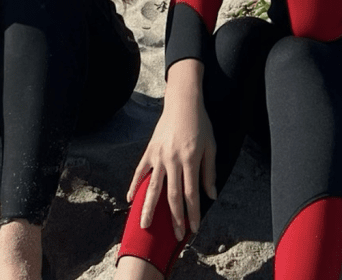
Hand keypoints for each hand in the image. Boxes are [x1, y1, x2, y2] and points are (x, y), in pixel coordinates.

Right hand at [127, 65, 216, 240]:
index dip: (192, 214)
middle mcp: (173, 160)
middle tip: (175, 237)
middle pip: (172, 196)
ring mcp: (159, 156)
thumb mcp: (211, 147)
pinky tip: (130, 200)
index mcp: (190, 160)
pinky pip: (140, 171)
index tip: (193, 229)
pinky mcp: (149, 151)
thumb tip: (211, 196)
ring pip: (153, 187)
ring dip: (149, 209)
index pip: (191, 194)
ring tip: (145, 226)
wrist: (183, 103)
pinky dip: (134, 185)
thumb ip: (209, 172)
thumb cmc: (200, 124)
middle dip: (175, 218)